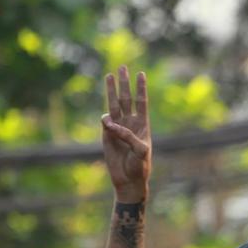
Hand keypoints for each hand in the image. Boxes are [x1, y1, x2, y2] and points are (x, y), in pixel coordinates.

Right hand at [102, 65, 150, 202]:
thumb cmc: (139, 166)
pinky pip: (105, 122)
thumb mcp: (140, 150)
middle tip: (123, 67)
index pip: (141, 102)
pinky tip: (108, 122)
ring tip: (109, 75)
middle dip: (124, 83)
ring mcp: (118, 128)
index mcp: (142, 124)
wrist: (128, 180)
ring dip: (111, 90)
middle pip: (126, 98)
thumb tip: (110, 123)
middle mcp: (130, 123)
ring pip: (114, 105)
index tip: (141, 74)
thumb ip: (127, 135)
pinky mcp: (107, 135)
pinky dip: (106, 120)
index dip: (141, 88)